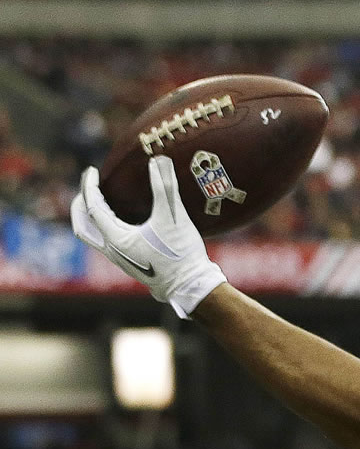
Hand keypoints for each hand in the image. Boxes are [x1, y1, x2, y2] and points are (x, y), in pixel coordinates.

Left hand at [70, 156, 225, 318]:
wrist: (191, 287)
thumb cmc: (181, 254)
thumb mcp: (173, 218)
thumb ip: (165, 188)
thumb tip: (159, 160)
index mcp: (116, 238)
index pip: (93, 207)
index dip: (90, 186)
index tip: (92, 171)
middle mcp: (113, 251)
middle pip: (82, 227)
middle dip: (79, 205)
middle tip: (86, 189)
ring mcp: (121, 261)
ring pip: (93, 238)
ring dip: (90, 220)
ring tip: (97, 206)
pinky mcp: (132, 266)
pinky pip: (107, 244)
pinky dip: (104, 229)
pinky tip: (120, 224)